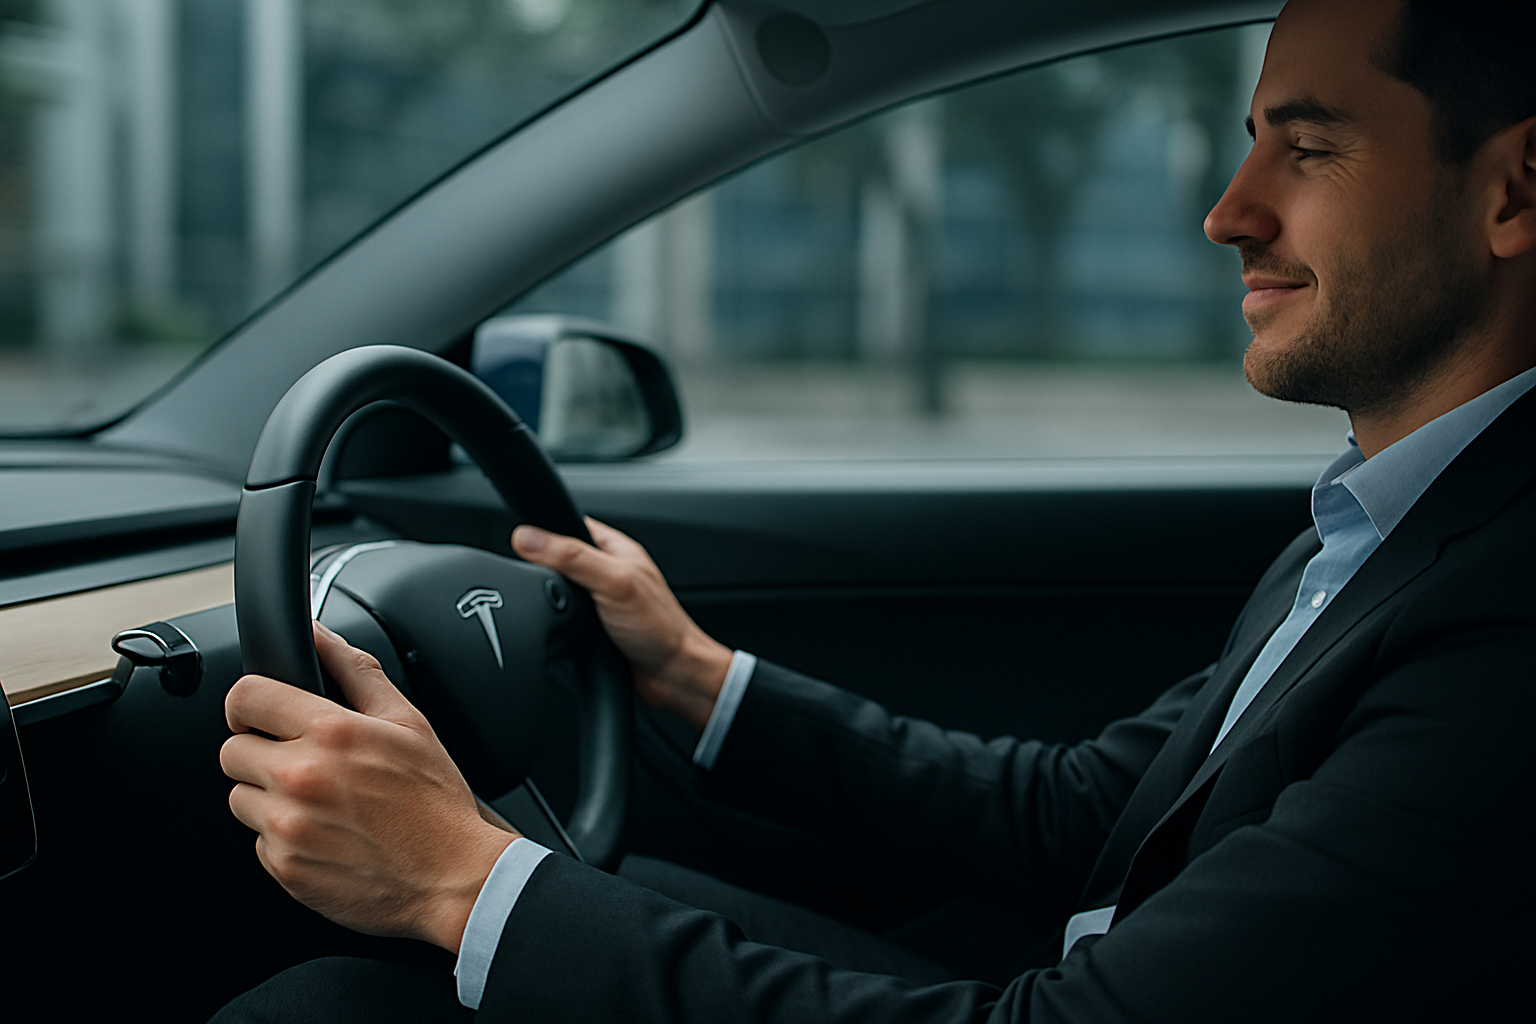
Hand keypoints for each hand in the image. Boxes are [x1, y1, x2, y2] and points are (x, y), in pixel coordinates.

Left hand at [220, 621, 515, 953]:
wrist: (453, 879)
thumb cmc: (435, 802)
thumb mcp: (408, 722)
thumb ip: (356, 671)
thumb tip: (320, 634)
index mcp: (330, 733)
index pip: (245, 696)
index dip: (250, 702)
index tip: (264, 713)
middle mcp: (300, 778)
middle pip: (232, 750)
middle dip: (261, 752)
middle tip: (304, 763)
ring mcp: (288, 827)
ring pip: (241, 798)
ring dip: (269, 797)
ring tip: (321, 803)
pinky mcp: (284, 868)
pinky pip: (258, 842)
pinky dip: (284, 838)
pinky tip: (326, 834)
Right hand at [512, 517, 731, 731]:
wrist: (672, 677)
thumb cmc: (660, 628)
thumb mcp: (613, 582)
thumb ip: (572, 558)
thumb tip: (528, 538)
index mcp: (617, 549)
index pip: (571, 524)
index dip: (546, 529)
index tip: (524, 540)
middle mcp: (608, 571)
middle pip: (560, 559)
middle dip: (544, 569)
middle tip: (543, 581)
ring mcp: (600, 600)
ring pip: (559, 591)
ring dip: (551, 600)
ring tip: (557, 608)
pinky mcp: (593, 627)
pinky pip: (563, 618)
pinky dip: (557, 623)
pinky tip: (561, 628)